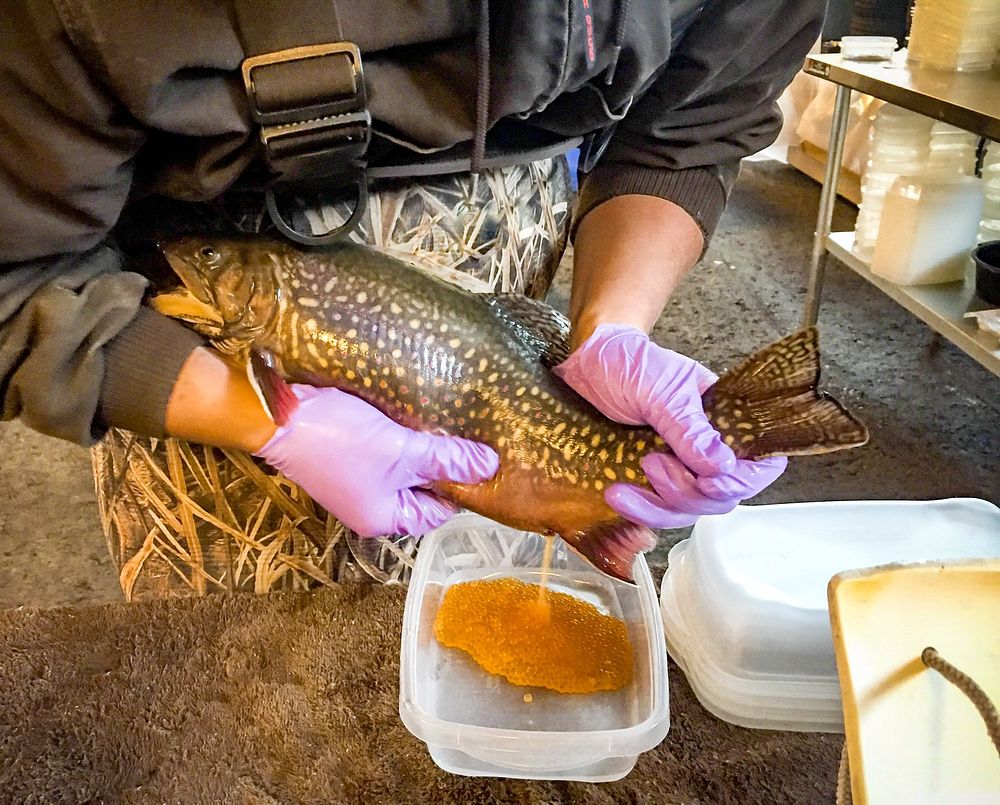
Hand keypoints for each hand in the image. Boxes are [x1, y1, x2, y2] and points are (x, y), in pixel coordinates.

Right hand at [254, 385, 498, 536]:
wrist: (279, 416)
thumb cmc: (340, 441)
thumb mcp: (402, 451)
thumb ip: (447, 460)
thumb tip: (490, 467)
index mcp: (384, 519)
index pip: (437, 513)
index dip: (459, 487)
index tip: (479, 459)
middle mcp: (370, 507)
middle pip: (421, 491)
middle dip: (442, 465)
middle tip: (469, 437)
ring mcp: (357, 482)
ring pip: (404, 469)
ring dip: (422, 449)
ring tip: (446, 424)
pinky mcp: (348, 457)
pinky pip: (386, 454)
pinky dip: (401, 439)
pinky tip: (416, 417)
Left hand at [553, 323, 785, 527]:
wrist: (588, 362)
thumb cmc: (630, 364)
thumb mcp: (662, 390)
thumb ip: (690, 428)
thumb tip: (723, 466)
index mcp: (724, 422)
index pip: (759, 463)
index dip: (742, 482)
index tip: (707, 481)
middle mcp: (706, 450)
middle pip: (720, 497)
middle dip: (686, 491)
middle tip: (651, 462)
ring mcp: (678, 468)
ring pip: (686, 510)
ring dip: (657, 507)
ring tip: (625, 483)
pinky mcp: (648, 481)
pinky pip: (656, 510)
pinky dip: (638, 510)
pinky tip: (616, 495)